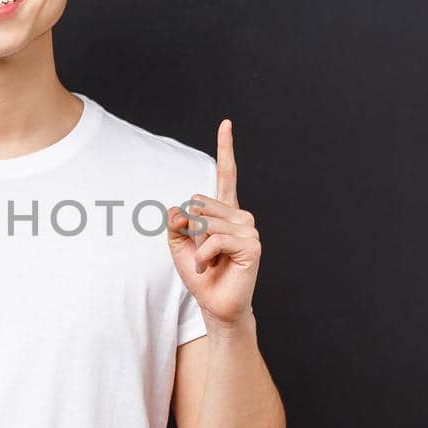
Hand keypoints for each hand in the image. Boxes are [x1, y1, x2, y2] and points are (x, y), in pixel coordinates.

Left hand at [166, 118, 259, 329]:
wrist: (214, 304)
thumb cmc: (200, 274)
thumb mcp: (178, 245)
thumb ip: (175, 223)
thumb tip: (179, 210)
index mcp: (224, 211)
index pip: (226, 174)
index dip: (226, 149)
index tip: (226, 124)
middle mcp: (240, 216)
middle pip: (199, 203)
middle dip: (190, 230)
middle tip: (201, 252)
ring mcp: (249, 230)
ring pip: (206, 222)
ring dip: (198, 246)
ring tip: (208, 262)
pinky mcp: (252, 246)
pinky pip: (215, 239)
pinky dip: (204, 256)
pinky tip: (210, 267)